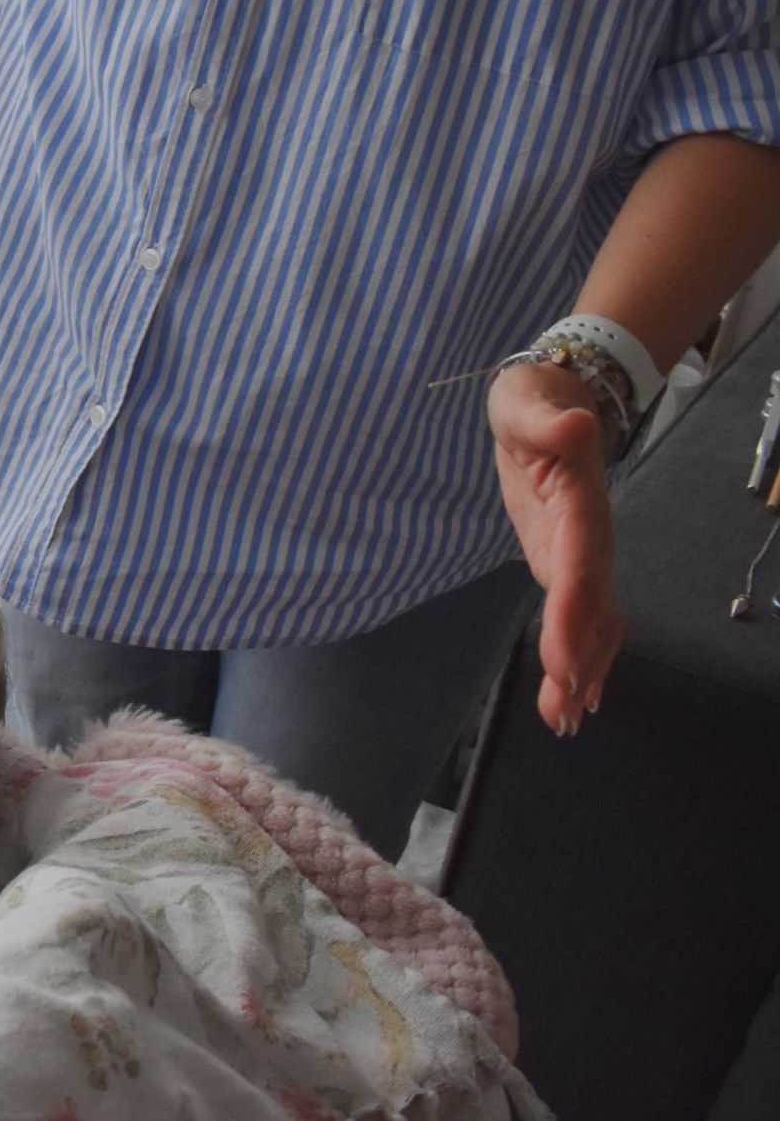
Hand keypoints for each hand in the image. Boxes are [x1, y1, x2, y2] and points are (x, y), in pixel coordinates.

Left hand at [488, 361, 627, 734]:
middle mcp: (589, 537)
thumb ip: (546, 419)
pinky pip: (586, 615)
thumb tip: (574, 421)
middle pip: (591, 607)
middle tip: (564, 715)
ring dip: (583, 670)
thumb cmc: (532, 401)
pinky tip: (580, 695)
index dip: (572, 616)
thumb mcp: (525, 402)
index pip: (577, 567)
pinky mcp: (571, 560)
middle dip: (579, 662)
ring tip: (566, 720)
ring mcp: (584, 552)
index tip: (563, 663)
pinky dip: (585, 655)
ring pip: (594, 620)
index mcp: (576, 502)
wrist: (555, 400)